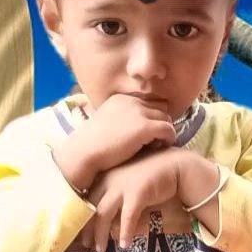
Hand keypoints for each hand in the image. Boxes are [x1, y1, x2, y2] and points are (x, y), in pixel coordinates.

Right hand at [53, 94, 175, 192]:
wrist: (83, 152)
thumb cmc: (91, 145)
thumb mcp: (106, 123)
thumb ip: (121, 120)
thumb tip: (135, 130)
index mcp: (122, 99)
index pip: (149, 101)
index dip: (152, 116)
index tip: (148, 132)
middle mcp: (132, 101)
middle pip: (161, 108)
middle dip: (160, 122)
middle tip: (156, 139)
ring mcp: (139, 113)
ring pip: (167, 118)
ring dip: (165, 131)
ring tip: (157, 145)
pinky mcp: (145, 127)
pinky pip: (168, 130)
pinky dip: (168, 139)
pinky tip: (160, 148)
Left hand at [79, 149, 222, 251]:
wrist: (176, 165)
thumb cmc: (152, 176)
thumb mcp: (128, 186)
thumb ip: (116, 200)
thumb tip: (108, 223)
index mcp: (104, 175)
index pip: (86, 200)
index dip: (82, 218)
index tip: (83, 234)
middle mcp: (109, 178)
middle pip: (91, 208)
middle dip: (88, 230)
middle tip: (88, 246)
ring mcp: (122, 184)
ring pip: (103, 213)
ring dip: (101, 234)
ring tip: (102, 250)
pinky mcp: (137, 192)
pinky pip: (127, 217)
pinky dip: (125, 232)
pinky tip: (125, 244)